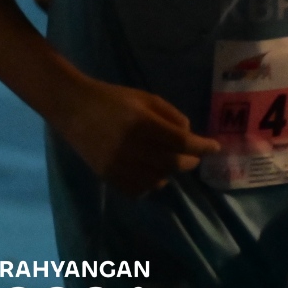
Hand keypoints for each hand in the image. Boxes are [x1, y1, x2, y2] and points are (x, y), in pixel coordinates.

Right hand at [56, 81, 219, 197]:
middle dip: (189, 160)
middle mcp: (132, 147)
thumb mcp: (144, 97)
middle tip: (193, 156)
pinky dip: (151, 183)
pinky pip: (139, 189)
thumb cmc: (112, 98)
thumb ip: (170, 114)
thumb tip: (189, 135)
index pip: (181, 141)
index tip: (215, 147)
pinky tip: (150, 172)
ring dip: (170, 172)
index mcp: (142, 124)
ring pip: (159, 179)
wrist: (72, 107)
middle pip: (174, 163)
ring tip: (167, 161)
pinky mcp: (109, 176)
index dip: (202, 146)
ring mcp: (119, 165)